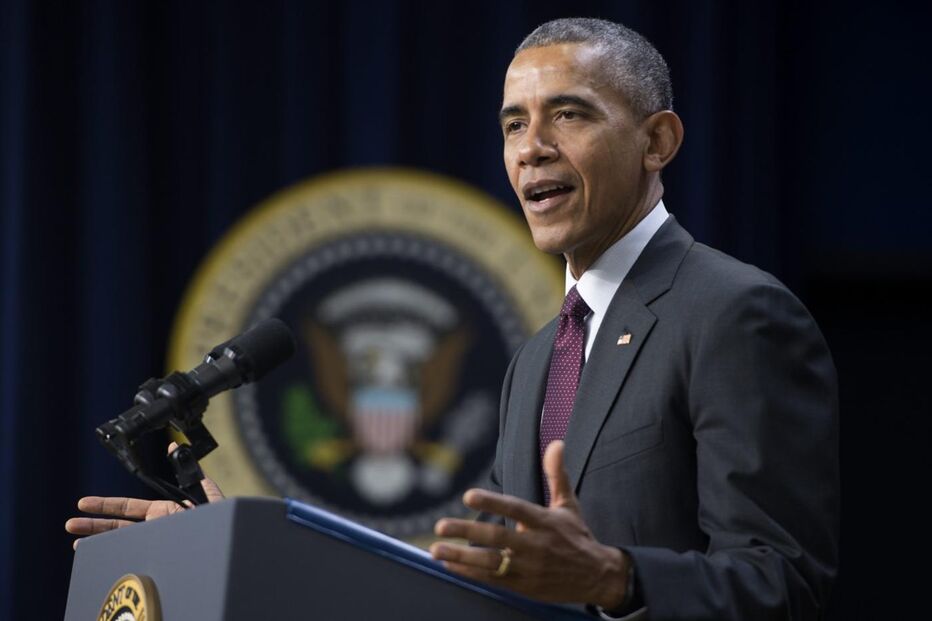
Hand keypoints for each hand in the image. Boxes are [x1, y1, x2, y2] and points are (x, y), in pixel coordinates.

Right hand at [64, 443, 224, 549]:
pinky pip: (133, 554)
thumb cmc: (221, 521)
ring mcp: (157, 542)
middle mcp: (157, 528)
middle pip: (118, 526)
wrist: (230, 542)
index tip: (85, 503)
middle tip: (70, 524)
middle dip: (94, 524)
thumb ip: (191, 472)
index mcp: (165, 512)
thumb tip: (176, 447)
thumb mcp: (207, 493)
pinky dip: (114, 556)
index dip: (107, 505)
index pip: (129, 508)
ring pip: (122, 542)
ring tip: (75, 542)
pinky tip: (96, 557)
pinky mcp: (160, 554)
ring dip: (98, 541)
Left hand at [430, 441, 628, 608]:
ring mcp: (528, 568)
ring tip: (436, 549)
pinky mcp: (524, 586)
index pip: (515, 509)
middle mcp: (536, 545)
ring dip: (461, 556)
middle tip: (440, 526)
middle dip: (467, 532)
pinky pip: (493, 579)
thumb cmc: (577, 536)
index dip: (492, 503)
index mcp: (545, 522)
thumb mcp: (568, 505)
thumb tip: (557, 443)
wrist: (596, 577)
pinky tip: (450, 565)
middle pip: (497, 538)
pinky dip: (470, 573)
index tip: (468, 496)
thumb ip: (557, 474)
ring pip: (490, 562)